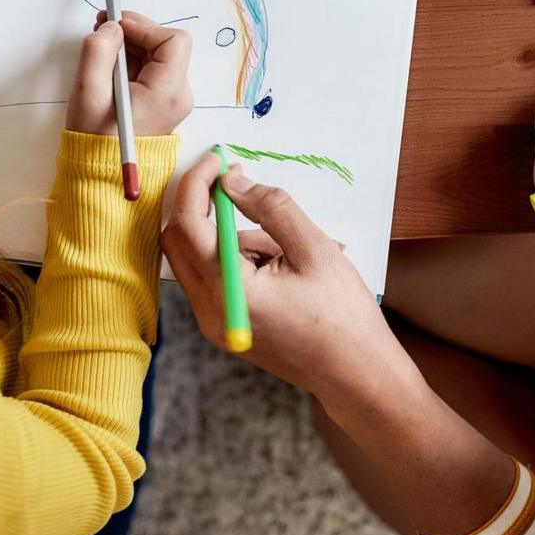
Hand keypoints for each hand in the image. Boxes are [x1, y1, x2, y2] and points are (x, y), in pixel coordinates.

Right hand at [67, 9, 192, 135]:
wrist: (102, 170)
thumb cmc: (94, 137)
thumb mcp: (88, 91)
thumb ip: (98, 51)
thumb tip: (112, 27)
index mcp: (167, 93)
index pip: (173, 41)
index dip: (143, 26)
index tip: (115, 25)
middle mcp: (178, 95)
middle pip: (167, 44)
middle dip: (135, 31)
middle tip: (103, 26)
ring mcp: (173, 98)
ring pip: (159, 53)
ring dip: (132, 44)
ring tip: (103, 48)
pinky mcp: (163, 100)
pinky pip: (153, 68)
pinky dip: (133, 59)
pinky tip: (111, 64)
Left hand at [161, 152, 418, 404]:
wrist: (356, 374)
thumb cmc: (342, 315)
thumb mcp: (314, 247)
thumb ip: (270, 207)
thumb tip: (232, 180)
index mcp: (228, 290)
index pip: (187, 224)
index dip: (198, 183)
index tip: (218, 159)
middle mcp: (209, 311)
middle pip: (178, 241)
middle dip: (202, 205)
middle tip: (237, 182)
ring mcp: (213, 323)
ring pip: (201, 257)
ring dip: (234, 235)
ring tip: (295, 249)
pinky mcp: (224, 326)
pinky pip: (216, 277)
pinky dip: (240, 258)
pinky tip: (287, 264)